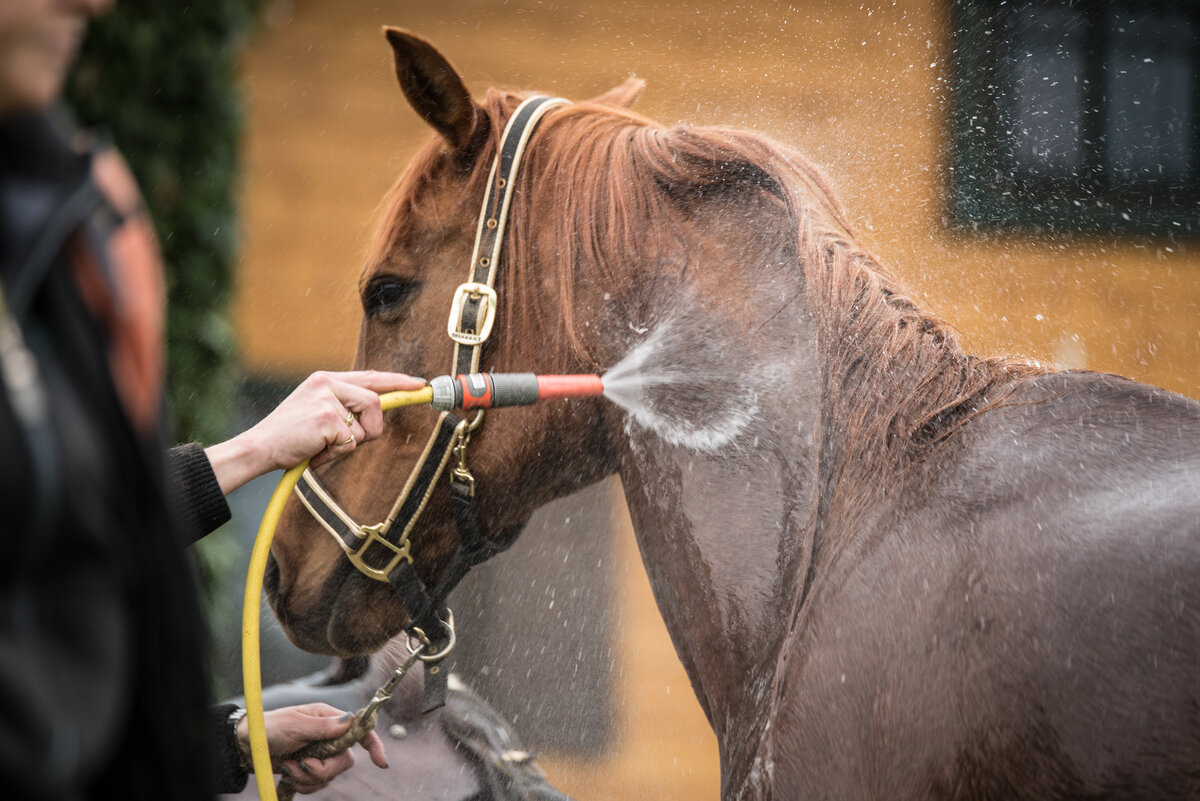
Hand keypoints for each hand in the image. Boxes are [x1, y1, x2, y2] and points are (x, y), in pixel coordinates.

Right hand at [205, 370, 424, 493]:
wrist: (259, 447)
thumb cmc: (290, 436)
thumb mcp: (318, 412)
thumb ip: (345, 409)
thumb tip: (376, 417)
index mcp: (326, 379)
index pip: (371, 377)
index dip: (397, 382)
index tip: (418, 385)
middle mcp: (328, 383)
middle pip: (375, 403)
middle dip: (370, 429)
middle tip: (347, 440)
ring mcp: (327, 399)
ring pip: (365, 427)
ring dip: (348, 444)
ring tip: (322, 444)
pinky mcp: (326, 418)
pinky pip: (351, 442)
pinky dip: (335, 453)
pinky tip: (315, 449)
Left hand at [236, 703, 387, 793]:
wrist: (247, 746)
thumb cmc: (270, 728)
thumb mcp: (295, 725)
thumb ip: (323, 726)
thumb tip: (352, 721)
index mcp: (329, 720)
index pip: (359, 730)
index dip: (374, 744)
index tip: (380, 761)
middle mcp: (328, 737)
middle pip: (345, 760)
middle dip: (324, 769)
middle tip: (304, 765)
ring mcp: (319, 754)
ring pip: (330, 776)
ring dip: (308, 777)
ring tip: (288, 768)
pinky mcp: (309, 769)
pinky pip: (317, 785)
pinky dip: (303, 785)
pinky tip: (289, 775)